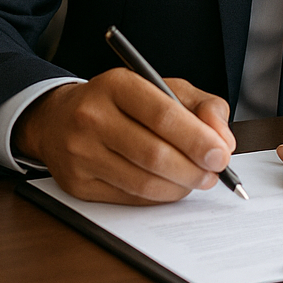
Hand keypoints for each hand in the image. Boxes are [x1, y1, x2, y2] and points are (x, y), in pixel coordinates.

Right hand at [14, 69, 235, 204]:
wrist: (58, 119)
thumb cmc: (119, 103)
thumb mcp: (161, 87)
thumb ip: (201, 107)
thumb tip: (224, 140)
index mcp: (116, 84)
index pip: (163, 114)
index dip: (198, 139)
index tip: (221, 154)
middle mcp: (92, 116)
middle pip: (155, 154)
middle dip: (194, 169)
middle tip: (214, 173)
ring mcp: (80, 152)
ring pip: (144, 182)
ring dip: (180, 187)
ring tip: (195, 179)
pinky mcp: (77, 183)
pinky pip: (130, 198)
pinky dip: (158, 197)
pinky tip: (168, 186)